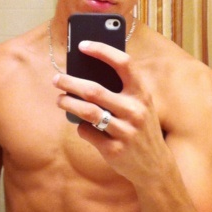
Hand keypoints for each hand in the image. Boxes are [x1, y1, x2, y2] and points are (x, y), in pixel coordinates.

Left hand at [52, 41, 172, 184]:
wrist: (155, 166)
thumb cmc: (141, 127)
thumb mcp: (141, 105)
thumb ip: (122, 89)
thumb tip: (86, 71)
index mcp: (142, 93)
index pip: (123, 63)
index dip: (102, 50)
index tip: (82, 45)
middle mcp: (135, 110)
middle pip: (94, 90)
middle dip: (69, 82)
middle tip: (56, 79)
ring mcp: (125, 131)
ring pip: (87, 112)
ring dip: (68, 103)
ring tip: (60, 100)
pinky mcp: (114, 150)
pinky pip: (87, 132)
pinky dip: (80, 127)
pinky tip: (80, 124)